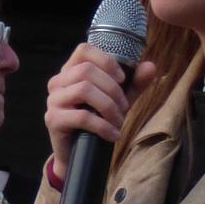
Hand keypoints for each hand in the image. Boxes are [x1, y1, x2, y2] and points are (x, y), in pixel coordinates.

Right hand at [43, 44, 157, 182]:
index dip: (106, 61)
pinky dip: (103, 126)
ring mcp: (53, 100)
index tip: (122, 79)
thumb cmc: (98, 120)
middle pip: (87, 70)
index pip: (83, 50)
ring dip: (109, 107)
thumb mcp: (119, 99)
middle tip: (124, 108)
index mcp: (71, 71)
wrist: (80, 153)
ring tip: (119, 121)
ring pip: (84, 90)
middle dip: (113, 90)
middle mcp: (58, 82)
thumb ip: (134, 83)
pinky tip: (113, 134)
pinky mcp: (53, 119)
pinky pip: (81, 117)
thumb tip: (151, 66)